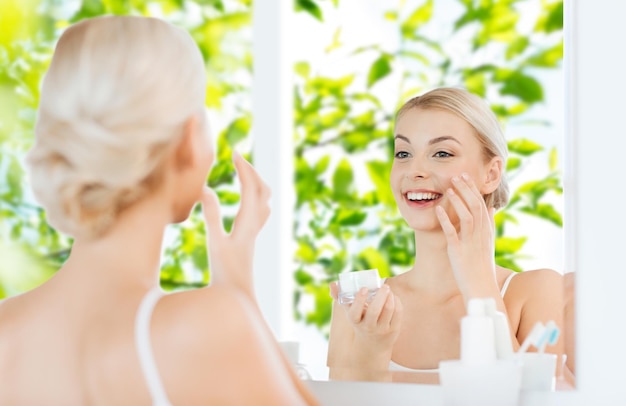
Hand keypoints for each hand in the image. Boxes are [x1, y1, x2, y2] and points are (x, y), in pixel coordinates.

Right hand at [200, 152, 270, 295]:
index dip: (244, 168)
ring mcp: (254, 233)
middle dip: (252, 170)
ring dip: (256, 182)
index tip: (234, 151)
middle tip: (238, 157)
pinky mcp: (249, 240)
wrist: (239, 300)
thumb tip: (205, 188)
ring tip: (242, 171)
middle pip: (262, 190)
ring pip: (264, 201)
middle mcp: (255, 226)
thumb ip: (211, 215)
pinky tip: (245, 200)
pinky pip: (259, 213)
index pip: (251, 187)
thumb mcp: (215, 243)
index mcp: (247, 223)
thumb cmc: (225, 275)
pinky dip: (255, 198)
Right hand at [333, 282, 402, 360]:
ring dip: (390, 297)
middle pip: (374, 311)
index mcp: (355, 320)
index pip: (355, 311)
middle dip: (380, 296)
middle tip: (384, 286)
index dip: (359, 300)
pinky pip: (397, 313)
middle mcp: (368, 326)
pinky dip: (397, 302)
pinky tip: (394, 297)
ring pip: (388, 310)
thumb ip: (340, 297)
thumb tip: (332, 284)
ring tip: (388, 290)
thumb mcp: (350, 311)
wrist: (373, 344)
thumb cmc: (360, 321)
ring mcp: (381, 329)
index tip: (364, 288)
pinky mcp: (393, 330)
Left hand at [435, 173, 497, 298]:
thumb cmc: (482, 265)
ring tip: (448, 188)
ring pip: (467, 217)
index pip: (482, 204)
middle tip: (457, 175)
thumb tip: (491, 208)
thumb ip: (489, 224)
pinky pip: (452, 233)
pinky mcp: (459, 252)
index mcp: (487, 231)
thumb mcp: (488, 242)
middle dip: (466, 189)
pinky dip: (446, 220)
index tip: (466, 176)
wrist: (482, 287)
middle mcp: (481, 234)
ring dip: (458, 201)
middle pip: (476, 206)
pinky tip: (438, 209)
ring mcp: (470, 243)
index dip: (474, 189)